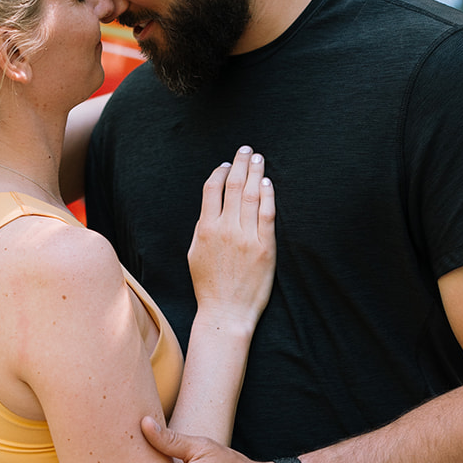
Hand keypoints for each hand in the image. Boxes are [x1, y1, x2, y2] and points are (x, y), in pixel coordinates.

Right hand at [187, 147, 275, 326]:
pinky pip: (267, 214)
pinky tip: (268, 183)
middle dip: (240, 164)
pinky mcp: (264, 248)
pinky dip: (268, 196)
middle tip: (246, 149)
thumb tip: (210, 210)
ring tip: (258, 158)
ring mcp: (246, 238)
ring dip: (255, 173)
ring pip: (251, 195)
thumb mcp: (194, 254)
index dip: (219, 172)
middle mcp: (225, 229)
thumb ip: (202, 229)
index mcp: (206, 229)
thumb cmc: (209, 286)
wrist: (226, 313)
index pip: (212, 189)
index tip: (226, 164)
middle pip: (233, 186)